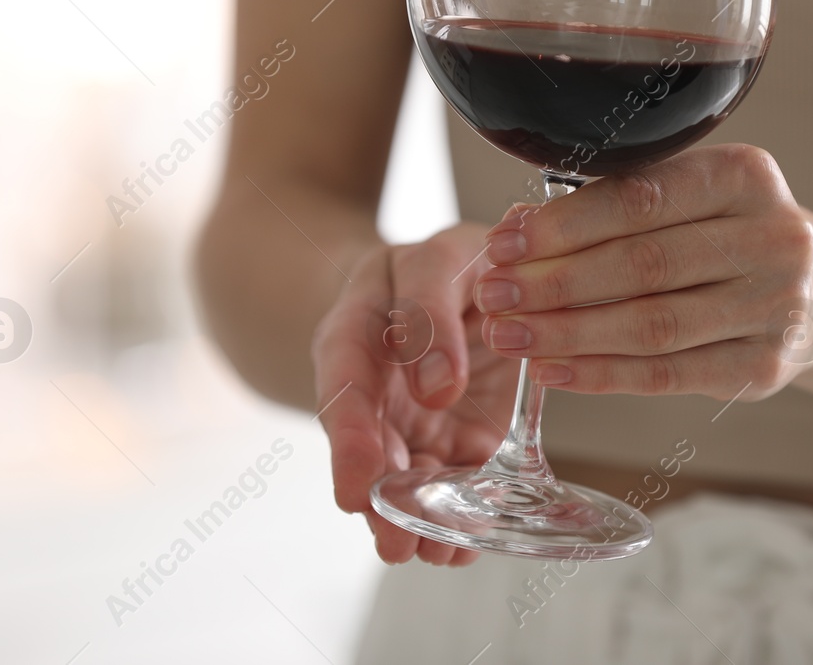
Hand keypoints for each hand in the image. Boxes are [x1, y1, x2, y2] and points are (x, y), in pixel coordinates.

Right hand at [312, 222, 516, 565]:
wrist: (453, 283)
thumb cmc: (438, 266)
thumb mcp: (435, 260)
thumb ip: (429, 313)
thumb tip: (441, 388)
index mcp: (353, 337)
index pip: (343, 391)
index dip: (350, 444)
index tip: (356, 490)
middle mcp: (376, 395)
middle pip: (371, 455)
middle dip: (383, 502)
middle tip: (396, 543)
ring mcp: (414, 426)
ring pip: (409, 482)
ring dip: (421, 521)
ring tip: (438, 552)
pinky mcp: (459, 444)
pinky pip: (457, 487)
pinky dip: (463, 518)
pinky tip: (469, 544)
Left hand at [471, 144, 812, 400]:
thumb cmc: (731, 233)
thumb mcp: (692, 195)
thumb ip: (617, 205)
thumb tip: (517, 228)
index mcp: (745, 176)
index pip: (641, 197)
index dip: (564, 223)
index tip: (505, 241)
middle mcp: (772, 238)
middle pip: (644, 264)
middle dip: (554, 281)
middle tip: (494, 293)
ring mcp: (775, 308)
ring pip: (652, 325)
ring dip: (568, 333)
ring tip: (509, 336)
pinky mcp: (764, 368)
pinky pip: (668, 375)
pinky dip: (602, 375)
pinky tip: (553, 370)